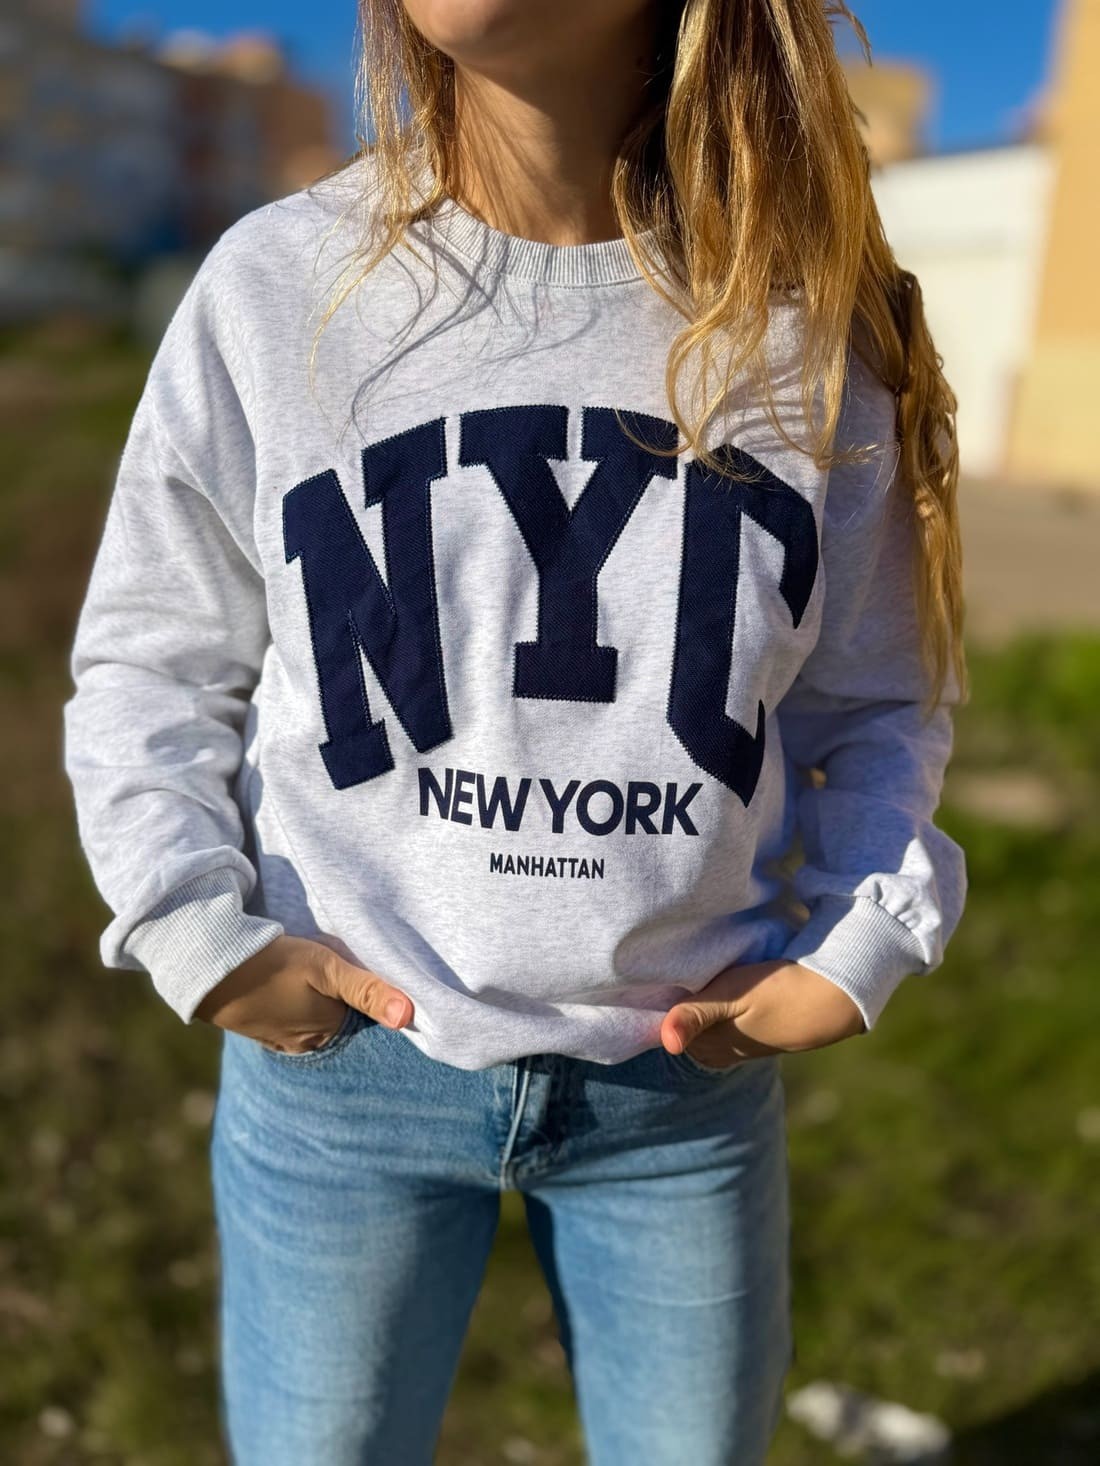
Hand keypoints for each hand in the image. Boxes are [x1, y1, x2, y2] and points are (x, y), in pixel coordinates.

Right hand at [192, 934, 414, 1053]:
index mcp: (328, 1029)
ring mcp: (280, 1040)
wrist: (209, 969)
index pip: (361, 1012)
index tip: (352, 967)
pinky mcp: (258, 1031)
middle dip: (338, 998)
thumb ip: (367, 989)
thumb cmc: (272, 965)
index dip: (361, 989)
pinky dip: (288, 1006)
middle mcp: (307, 1043)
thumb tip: (408, 1016)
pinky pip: (286, 1020)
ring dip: (312, 1002)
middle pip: (336, 1017)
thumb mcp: (326, 968)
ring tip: (302, 977)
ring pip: (310, 1019)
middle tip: (326, 970)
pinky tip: (281, 988)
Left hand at [659, 960, 866, 1070]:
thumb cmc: (779, 994)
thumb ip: (697, 1015)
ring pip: (697, 1021)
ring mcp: (732, 1044)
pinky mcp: (746, 1032)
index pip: (663, 1028)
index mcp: (707, 1048)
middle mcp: (715, 1052)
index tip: (646, 977)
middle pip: (679, 1024)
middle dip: (670, 1001)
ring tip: (688, 971)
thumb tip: (667, 1043)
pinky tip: (713, 981)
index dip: (655, 1003)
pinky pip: (715, 1019)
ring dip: (693, 1000)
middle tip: (662, 967)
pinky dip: (711, 1002)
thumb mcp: (734, 997)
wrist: (829, 1000)